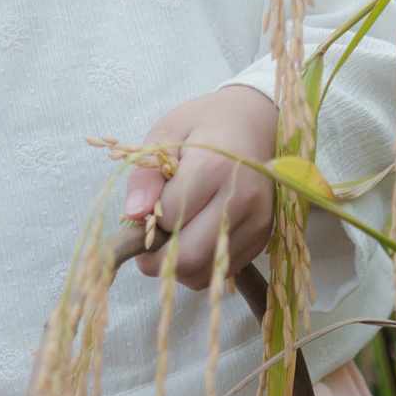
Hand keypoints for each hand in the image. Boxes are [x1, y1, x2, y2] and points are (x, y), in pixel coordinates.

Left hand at [118, 84, 280, 291]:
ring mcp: (256, 222)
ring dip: (176, 264)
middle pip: (189, 256)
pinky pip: (219, 271)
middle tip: (147, 238)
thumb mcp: (167, 133)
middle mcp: (242, 199)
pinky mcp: (262, 238)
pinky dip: (199, 264)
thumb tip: (133, 214)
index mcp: (215, 167)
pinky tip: (196, 236)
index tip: (148, 205)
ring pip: (203, 272)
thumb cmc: (206, 125)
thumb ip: (146, 174)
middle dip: (156, 257)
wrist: (257, 124)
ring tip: (173, 234)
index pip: (168, 219)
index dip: (148, 219)